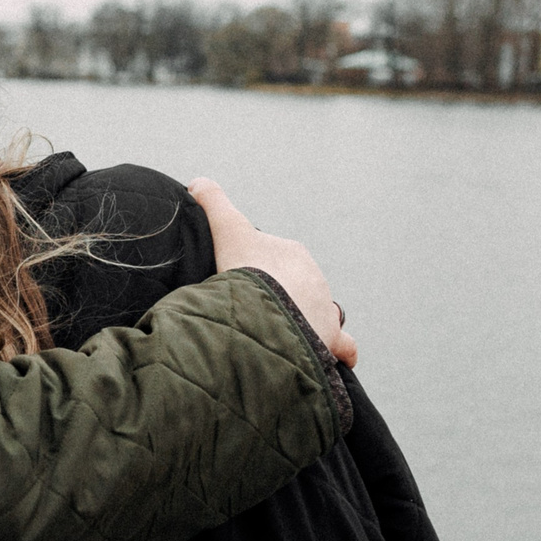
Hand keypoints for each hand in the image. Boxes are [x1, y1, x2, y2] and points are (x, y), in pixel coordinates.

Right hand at [187, 178, 358, 367]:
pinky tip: (319, 357)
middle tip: (247, 314)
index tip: (236, 286)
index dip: (255, 273)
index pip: (275, 261)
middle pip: (294, 290)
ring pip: (314, 316)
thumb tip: (198, 183)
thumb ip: (211, 204)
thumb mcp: (225, 230)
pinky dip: (334, 352)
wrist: (265, 314)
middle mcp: (314, 280)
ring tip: (272, 339)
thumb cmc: (245, 272)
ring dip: (298, 325)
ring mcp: (324, 311)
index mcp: (292, 254)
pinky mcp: (329, 340)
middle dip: (276, 301)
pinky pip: (342, 347)